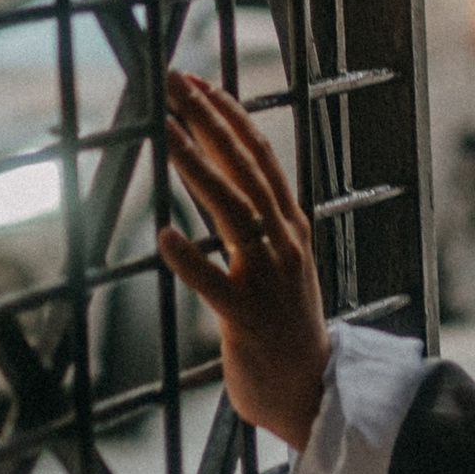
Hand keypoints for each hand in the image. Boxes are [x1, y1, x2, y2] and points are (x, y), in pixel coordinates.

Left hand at [159, 71, 329, 449]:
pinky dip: (190, 258)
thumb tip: (227, 178)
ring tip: (164, 133)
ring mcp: (267, 278)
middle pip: (246, 169)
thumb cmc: (287, 324)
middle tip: (176, 83)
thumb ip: (261, 221)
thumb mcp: (284, 260)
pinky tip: (163, 236)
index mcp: (291, 226)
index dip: (229, 115)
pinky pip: (214, 282)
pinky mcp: (245, 317)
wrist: (311, 390)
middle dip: (209, 121)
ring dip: (197, 168)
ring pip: (232, 211)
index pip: (260, 156)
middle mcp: (284, 243)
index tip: (198, 82)